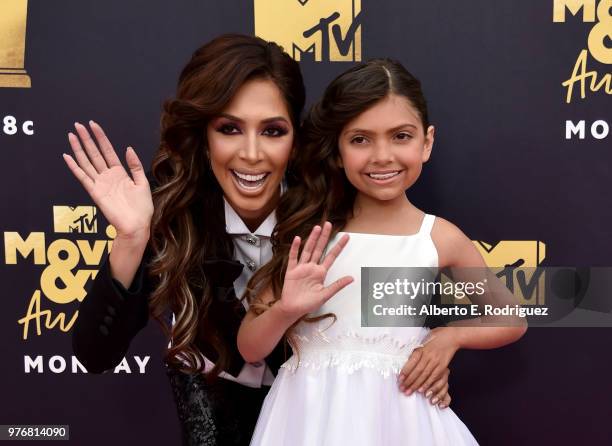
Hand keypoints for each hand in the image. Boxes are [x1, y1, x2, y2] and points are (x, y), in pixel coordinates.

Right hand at [63, 121, 153, 242]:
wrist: (136, 225)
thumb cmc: (142, 208)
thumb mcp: (142, 183)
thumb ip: (135, 165)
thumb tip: (128, 148)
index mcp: (120, 173)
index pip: (107, 150)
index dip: (101, 137)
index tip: (93, 125)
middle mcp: (108, 176)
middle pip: (94, 153)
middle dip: (86, 139)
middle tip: (78, 125)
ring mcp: (100, 184)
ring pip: (87, 162)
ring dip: (78, 149)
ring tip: (71, 135)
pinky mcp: (95, 192)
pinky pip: (83, 177)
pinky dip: (74, 167)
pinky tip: (67, 156)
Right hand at [276, 222, 352, 319]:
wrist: (293, 309)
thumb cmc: (309, 303)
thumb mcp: (325, 295)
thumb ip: (337, 285)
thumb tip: (352, 278)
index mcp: (321, 272)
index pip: (332, 256)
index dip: (339, 246)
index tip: (346, 237)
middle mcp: (312, 267)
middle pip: (319, 249)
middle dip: (324, 237)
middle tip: (329, 224)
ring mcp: (301, 268)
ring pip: (308, 250)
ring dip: (312, 239)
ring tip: (317, 228)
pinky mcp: (291, 270)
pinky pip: (293, 257)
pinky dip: (295, 248)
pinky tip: (298, 239)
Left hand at [398, 327, 458, 407]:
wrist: (451, 337)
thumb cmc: (435, 337)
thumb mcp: (422, 340)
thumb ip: (415, 350)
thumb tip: (403, 357)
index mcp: (421, 348)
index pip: (412, 361)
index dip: (405, 371)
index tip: (399, 379)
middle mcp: (428, 355)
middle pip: (417, 371)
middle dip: (409, 381)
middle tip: (402, 388)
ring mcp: (436, 361)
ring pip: (425, 375)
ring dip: (416, 385)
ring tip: (409, 392)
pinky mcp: (443, 366)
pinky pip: (434, 377)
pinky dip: (428, 384)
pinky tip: (422, 390)